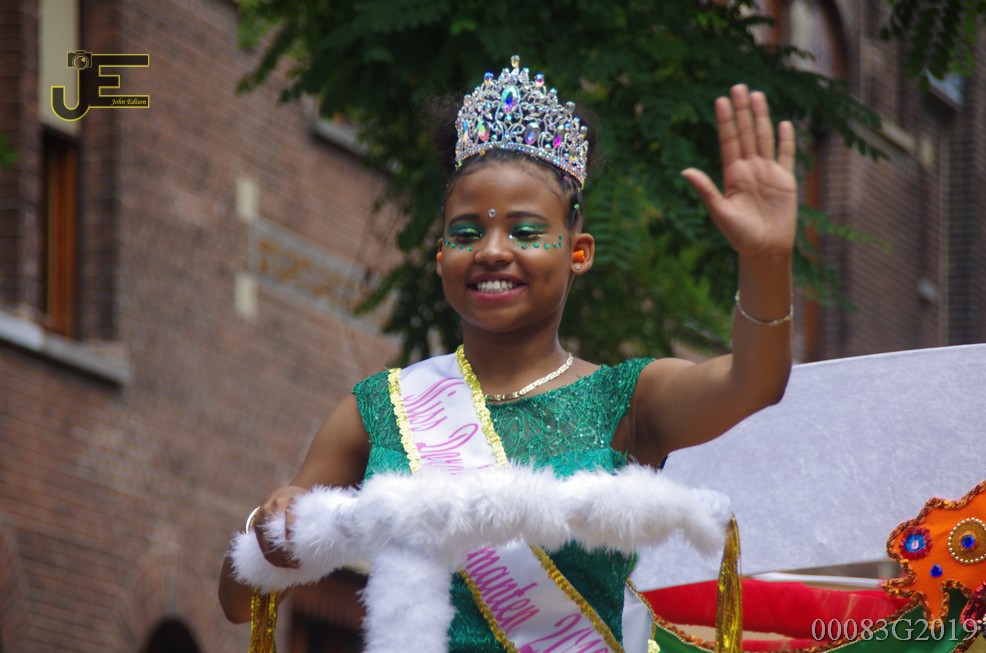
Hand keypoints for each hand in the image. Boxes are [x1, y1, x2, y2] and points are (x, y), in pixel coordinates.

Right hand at [252, 485, 306, 568]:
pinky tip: (279, 564)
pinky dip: (269, 556)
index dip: (291, 536)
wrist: (282, 493)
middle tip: (296, 564)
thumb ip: (314, 514)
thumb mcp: (307, 502)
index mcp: (287, 500)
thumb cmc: (299, 501)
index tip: (297, 550)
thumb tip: (335, 530)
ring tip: (289, 566)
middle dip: (284, 554)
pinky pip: (260, 544)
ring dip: (276, 559)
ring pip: (264, 544)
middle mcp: (271, 507)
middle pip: (274, 537)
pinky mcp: (254, 524)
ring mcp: (260, 517)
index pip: (289, 520)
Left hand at [681, 84, 796, 258]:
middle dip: (741, 111)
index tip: (720, 99)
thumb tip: (685, 170)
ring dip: (760, 118)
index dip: (725, 121)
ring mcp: (767, 173)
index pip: (727, 141)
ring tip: (756, 95)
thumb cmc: (739, 236)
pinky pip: (786, 156)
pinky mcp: (785, 181)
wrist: (765, 250)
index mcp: (732, 175)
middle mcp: (749, 170)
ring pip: (764, 139)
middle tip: (737, 86)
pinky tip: (784, 123)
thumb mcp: (720, 213)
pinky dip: (786, 140)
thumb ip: (706, 190)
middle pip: (745, 134)